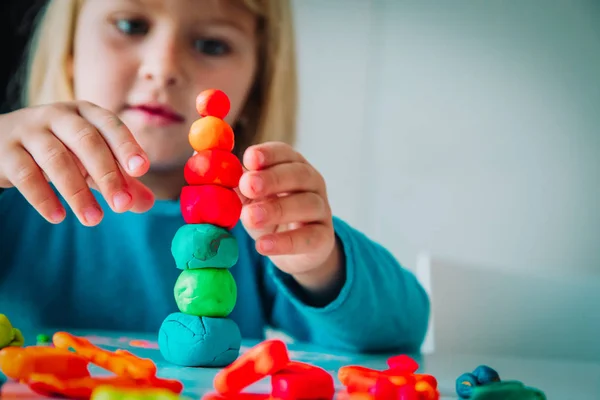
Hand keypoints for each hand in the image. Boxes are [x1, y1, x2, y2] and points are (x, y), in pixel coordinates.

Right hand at [0, 101, 154, 225]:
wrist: (0, 142)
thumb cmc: (59, 151)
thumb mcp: (90, 162)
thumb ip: (120, 180)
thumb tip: (147, 203)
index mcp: (86, 113)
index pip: (111, 125)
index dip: (127, 146)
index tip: (141, 170)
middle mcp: (58, 115)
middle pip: (87, 141)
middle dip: (107, 175)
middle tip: (121, 206)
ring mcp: (29, 130)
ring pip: (57, 159)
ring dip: (77, 192)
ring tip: (93, 220)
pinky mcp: (5, 150)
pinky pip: (25, 173)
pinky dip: (43, 197)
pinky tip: (57, 217)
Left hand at [238, 142, 342, 293]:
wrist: (295, 251)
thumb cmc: (269, 215)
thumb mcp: (251, 198)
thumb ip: (238, 187)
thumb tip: (215, 177)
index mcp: (293, 166)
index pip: (284, 153)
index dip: (268, 154)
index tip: (249, 158)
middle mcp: (312, 183)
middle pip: (298, 174)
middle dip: (272, 179)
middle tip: (248, 185)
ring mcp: (321, 209)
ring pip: (307, 204)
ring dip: (277, 209)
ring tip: (250, 217)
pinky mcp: (324, 237)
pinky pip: (309, 238)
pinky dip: (286, 242)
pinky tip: (263, 245)